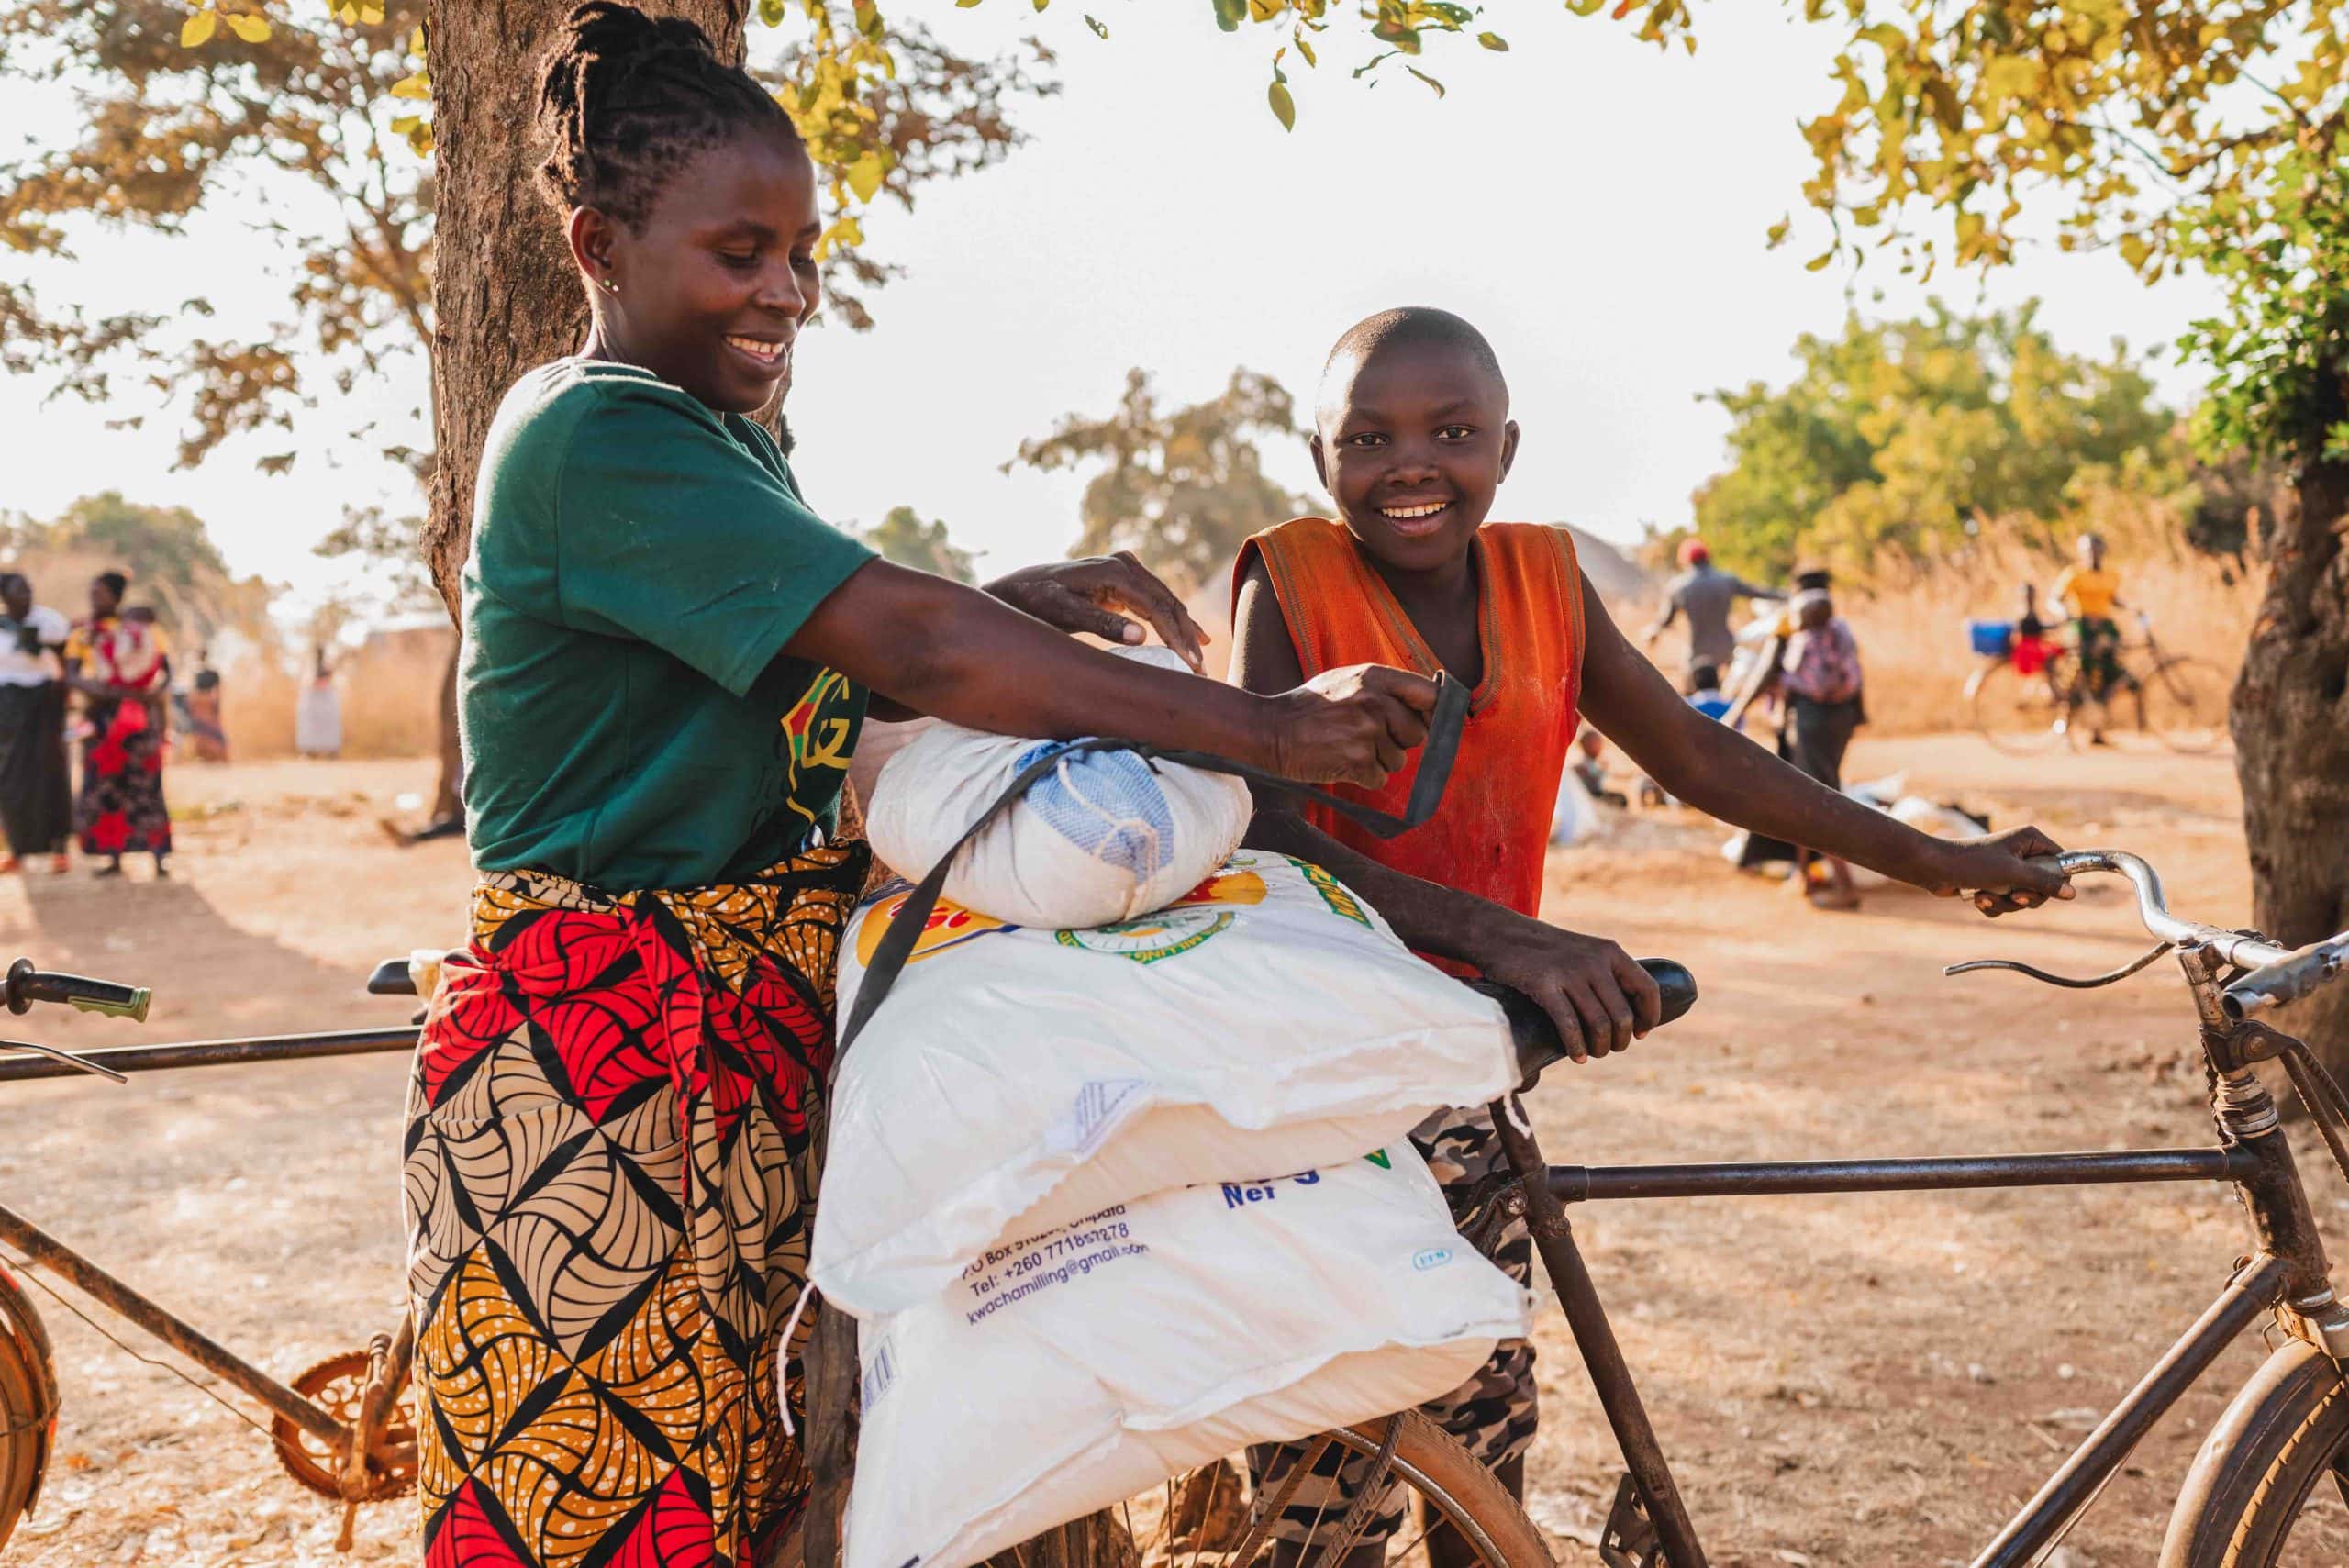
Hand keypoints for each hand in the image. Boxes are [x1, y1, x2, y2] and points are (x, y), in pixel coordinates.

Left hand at [986, 553, 1210, 668]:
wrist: (1018, 588)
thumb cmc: (1036, 602)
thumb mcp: (1063, 613)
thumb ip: (1101, 622)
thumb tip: (1141, 636)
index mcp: (1114, 572)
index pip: (1156, 607)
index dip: (1176, 636)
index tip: (1190, 663)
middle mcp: (1124, 564)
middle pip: (1167, 602)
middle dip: (1186, 636)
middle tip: (1200, 669)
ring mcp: (1126, 569)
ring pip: (1166, 601)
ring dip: (1184, 630)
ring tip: (1200, 660)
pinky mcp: (1124, 580)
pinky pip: (1155, 602)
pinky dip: (1173, 621)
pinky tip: (1193, 637)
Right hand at [1263, 664, 1436, 787]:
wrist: (1270, 731)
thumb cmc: (1310, 708)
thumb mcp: (1347, 681)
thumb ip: (1385, 689)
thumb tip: (1432, 705)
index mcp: (1375, 677)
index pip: (1430, 695)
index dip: (1435, 713)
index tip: (1428, 723)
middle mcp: (1375, 701)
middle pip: (1417, 734)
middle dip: (1398, 742)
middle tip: (1366, 738)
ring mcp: (1367, 731)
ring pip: (1398, 761)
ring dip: (1377, 762)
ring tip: (1346, 748)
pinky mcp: (1357, 760)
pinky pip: (1379, 779)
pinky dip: (1362, 778)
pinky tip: (1340, 763)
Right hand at [1473, 914, 1661, 1062]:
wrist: (1500, 934)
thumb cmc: (1544, 951)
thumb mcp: (1583, 952)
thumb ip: (1605, 974)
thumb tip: (1627, 1013)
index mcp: (1610, 951)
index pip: (1647, 989)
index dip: (1649, 1016)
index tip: (1640, 1033)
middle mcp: (1594, 961)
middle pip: (1622, 1015)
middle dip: (1620, 1041)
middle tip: (1609, 1049)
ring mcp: (1569, 972)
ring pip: (1600, 1025)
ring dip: (1599, 1048)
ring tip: (1592, 1055)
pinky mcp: (1543, 984)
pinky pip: (1569, 1026)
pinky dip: (1577, 1047)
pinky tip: (1577, 1056)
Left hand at [1914, 826, 2074, 916]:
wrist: (1933, 869)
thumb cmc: (1971, 863)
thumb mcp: (2012, 874)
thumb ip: (2044, 882)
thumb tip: (2072, 893)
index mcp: (2030, 840)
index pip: (2061, 862)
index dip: (2055, 880)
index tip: (2046, 890)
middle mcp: (2021, 853)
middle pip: (2043, 885)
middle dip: (2025, 897)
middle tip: (2013, 895)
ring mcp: (2007, 869)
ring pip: (2023, 898)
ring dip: (2005, 903)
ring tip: (1986, 894)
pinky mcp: (1993, 884)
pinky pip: (2006, 903)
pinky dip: (1993, 905)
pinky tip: (1977, 898)